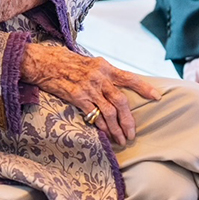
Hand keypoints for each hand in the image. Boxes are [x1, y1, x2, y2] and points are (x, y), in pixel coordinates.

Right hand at [21, 44, 160, 145]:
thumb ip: (101, 73)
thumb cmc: (63, 60)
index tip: (157, 97)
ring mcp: (88, 87)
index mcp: (103, 66)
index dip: (144, 87)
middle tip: (132, 133)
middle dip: (129, 121)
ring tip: (121, 139)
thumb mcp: (86, 61)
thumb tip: (113, 86)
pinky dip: (102, 126)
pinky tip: (105, 134)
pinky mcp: (77, 97)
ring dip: (117, 129)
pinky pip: (95, 115)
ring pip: (110, 112)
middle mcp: (98, 76)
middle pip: (122, 101)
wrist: (41, 62)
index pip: (129, 78)